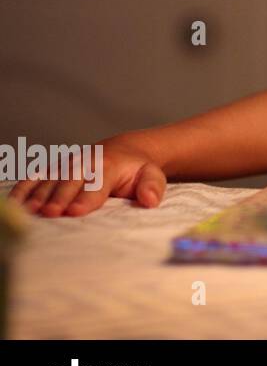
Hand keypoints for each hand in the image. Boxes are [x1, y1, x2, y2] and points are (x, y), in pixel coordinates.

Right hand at [6, 136, 166, 217]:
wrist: (121, 151)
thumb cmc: (136, 171)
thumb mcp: (152, 175)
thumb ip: (152, 187)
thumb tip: (150, 200)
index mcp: (109, 165)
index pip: (97, 182)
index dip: (86, 197)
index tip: (77, 211)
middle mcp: (84, 162)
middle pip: (69, 181)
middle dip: (59, 197)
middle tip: (50, 214)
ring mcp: (66, 164)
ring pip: (50, 180)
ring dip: (38, 195)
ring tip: (29, 212)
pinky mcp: (52, 169)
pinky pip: (34, 177)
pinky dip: (23, 188)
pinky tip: (14, 203)